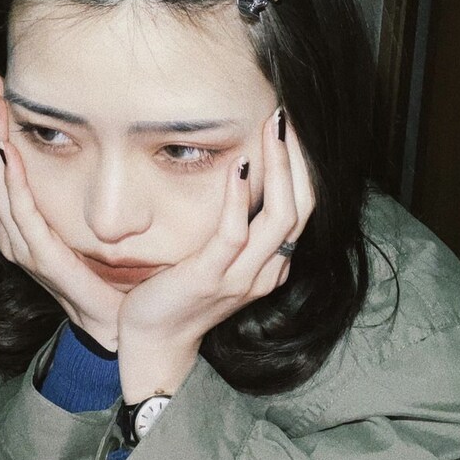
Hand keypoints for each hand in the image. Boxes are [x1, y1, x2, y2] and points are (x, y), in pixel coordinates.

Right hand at [0, 74, 123, 345]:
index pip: (5, 168)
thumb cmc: (103, 277)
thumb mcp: (87, 230)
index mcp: (27, 225)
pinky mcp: (43, 259)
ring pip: (1, 187)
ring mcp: (26, 247)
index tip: (0, 90)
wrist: (115, 320)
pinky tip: (10, 154)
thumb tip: (90, 154)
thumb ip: (77, 201)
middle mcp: (18, 234)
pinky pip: (24, 215)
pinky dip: (14, 183)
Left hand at [116, 108, 314, 402]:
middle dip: (298, 160)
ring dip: (279, 169)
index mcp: (270, 265)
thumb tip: (240, 184)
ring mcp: (241, 277)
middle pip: (302, 209)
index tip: (289, 131)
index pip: (303, 210)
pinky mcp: (211, 277)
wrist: (156, 341)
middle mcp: (266, 271)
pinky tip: (238, 168)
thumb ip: (238, 232)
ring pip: (280, 218)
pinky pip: (234, 234)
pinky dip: (240, 199)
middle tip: (285, 118)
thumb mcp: (219, 261)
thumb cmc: (182, 294)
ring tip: (272, 128)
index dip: (302, 168)